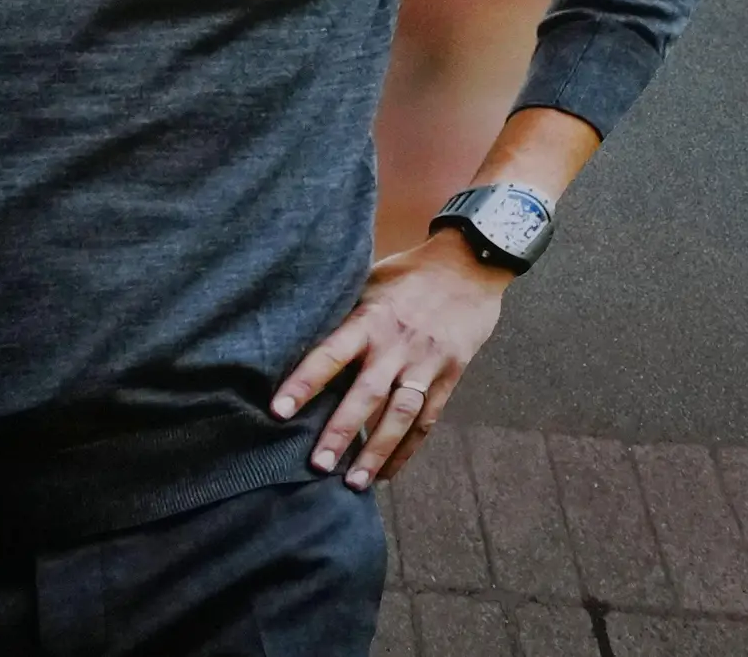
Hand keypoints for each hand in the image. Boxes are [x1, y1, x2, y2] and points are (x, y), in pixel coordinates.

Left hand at [273, 232, 511, 488]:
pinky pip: (427, 420)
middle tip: (317, 465)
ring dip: (377, 451)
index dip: (304, 383)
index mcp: (370, 318)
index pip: (330, 354)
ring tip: (354, 483)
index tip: (277, 411)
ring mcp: (426, 363)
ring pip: (399, 415)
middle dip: (341, 432)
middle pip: (366, 395)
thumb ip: (343, 311)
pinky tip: (388, 473)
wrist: (470, 264)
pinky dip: (407, 449)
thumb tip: (296, 332)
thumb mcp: (370, 280)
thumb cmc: (409, 272)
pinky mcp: (449, 376)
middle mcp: (396, 344)